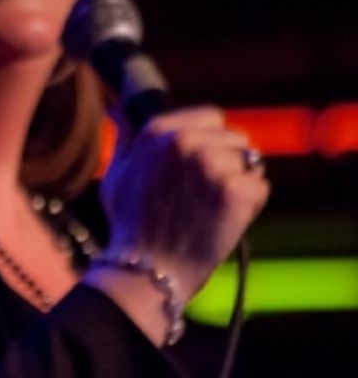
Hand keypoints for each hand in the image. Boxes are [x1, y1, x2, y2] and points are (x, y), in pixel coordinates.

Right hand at [99, 106, 268, 298]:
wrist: (148, 268)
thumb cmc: (131, 225)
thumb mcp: (117, 173)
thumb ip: (125, 138)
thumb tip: (117, 109)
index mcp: (157, 131)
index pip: (212, 116)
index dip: (211, 142)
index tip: (198, 169)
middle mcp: (184, 141)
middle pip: (235, 138)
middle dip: (228, 163)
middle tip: (201, 197)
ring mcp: (211, 164)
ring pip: (249, 162)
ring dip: (238, 184)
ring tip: (210, 210)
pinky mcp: (236, 189)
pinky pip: (260, 187)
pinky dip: (250, 206)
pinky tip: (223, 221)